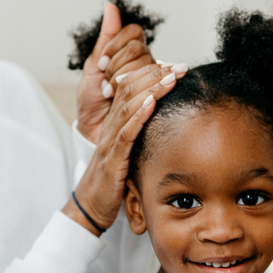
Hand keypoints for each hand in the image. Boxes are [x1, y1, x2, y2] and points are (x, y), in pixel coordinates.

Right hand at [64, 62, 185, 233]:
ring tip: (171, 79)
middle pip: (129, 90)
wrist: (92, 206)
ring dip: (151, 91)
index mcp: (115, 123)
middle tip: (180, 67)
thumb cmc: (114, 179)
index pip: (130, 86)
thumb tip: (165, 118)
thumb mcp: (129, 150)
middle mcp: (110, 127)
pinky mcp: (112, 161)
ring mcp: (109, 143)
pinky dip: (138, 117)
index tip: (175, 67)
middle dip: (156, 76)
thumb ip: (141, 132)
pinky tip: (151, 105)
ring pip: (127, 108)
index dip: (152, 73)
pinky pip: (124, 135)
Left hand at [76, 2, 157, 142]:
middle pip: (139, 51)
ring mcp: (152, 84)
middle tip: (105, 85)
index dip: (116, 46)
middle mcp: (146, 66)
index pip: (133, 34)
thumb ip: (106, 38)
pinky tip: (148, 101)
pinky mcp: (155, 106)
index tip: (101, 64)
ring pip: (147, 68)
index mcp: (133, 56)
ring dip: (123, 80)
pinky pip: (155, 94)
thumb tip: (110, 5)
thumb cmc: (93, 101)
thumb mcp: (94, 68)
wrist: (93, 133)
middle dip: (117, 66)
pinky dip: (147, 98)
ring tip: (110, 94)